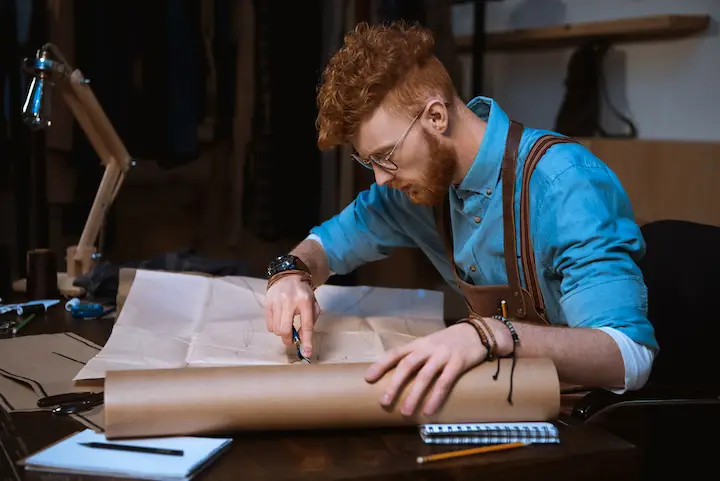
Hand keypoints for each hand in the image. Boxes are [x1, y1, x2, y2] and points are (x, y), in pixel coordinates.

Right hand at [265, 275, 319, 355]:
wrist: (289, 275)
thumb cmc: (303, 293)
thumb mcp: (312, 305)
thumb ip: (310, 322)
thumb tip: (302, 339)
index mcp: (305, 301)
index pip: (306, 325)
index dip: (307, 341)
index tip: (307, 352)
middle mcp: (290, 301)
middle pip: (286, 329)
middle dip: (289, 339)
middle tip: (292, 340)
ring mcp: (277, 301)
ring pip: (276, 329)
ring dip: (282, 334)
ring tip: (286, 327)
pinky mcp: (267, 303)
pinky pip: (269, 325)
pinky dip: (275, 328)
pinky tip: (279, 322)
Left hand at [364, 323, 487, 415]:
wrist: (478, 332)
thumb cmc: (450, 341)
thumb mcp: (430, 343)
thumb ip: (417, 356)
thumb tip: (398, 376)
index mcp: (419, 344)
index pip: (396, 353)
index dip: (381, 365)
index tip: (368, 378)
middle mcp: (428, 348)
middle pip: (407, 365)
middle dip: (394, 384)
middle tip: (384, 402)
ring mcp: (443, 355)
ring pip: (425, 376)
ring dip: (414, 395)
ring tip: (405, 412)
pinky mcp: (458, 363)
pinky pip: (445, 382)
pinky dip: (436, 397)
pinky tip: (429, 410)